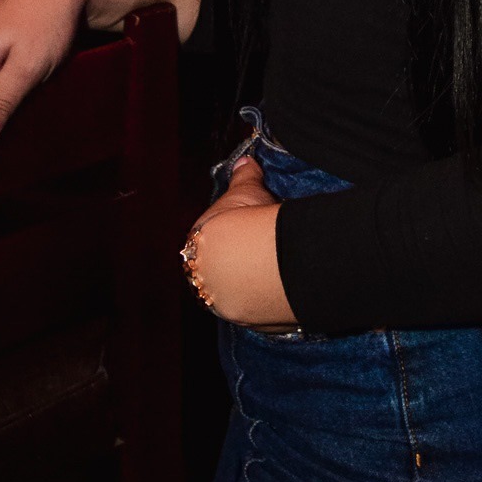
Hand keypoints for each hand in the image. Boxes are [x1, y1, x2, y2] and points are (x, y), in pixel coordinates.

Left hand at [182, 158, 296, 328]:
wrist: (259, 258)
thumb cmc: (246, 221)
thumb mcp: (246, 190)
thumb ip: (243, 175)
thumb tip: (245, 160)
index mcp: (197, 245)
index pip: (211, 240)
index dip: (230, 233)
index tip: (250, 228)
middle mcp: (204, 278)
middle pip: (222, 269)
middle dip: (239, 262)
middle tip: (264, 251)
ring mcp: (225, 303)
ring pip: (238, 292)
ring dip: (253, 284)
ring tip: (278, 271)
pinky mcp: (249, 321)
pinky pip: (259, 310)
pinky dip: (269, 300)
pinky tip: (284, 289)